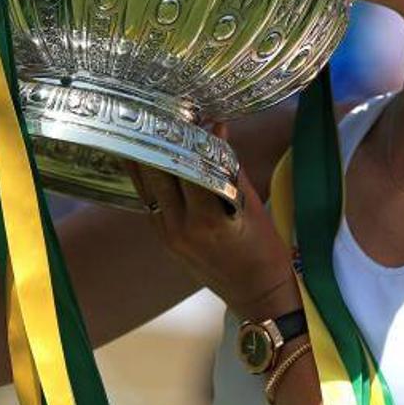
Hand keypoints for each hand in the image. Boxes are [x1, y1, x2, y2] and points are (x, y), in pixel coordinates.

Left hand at [126, 122, 300, 319]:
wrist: (257, 294)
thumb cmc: (264, 249)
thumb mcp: (250, 204)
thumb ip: (228, 165)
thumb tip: (215, 126)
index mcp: (207, 217)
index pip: (184, 165)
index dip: (179, 136)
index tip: (177, 109)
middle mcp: (181, 226)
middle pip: (156, 173)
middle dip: (153, 140)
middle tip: (151, 110)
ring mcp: (168, 235)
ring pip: (146, 187)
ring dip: (143, 156)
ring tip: (139, 125)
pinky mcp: (164, 240)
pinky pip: (150, 201)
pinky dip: (148, 177)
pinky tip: (145, 156)